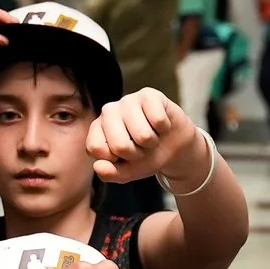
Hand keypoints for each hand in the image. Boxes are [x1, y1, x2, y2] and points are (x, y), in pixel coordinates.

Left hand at [87, 88, 204, 184]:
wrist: (173, 145)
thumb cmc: (145, 156)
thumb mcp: (127, 172)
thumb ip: (110, 174)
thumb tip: (98, 166)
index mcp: (96, 129)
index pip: (97, 148)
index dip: (115, 160)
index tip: (123, 156)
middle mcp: (108, 112)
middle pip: (120, 145)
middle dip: (136, 153)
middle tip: (140, 146)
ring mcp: (128, 100)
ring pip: (142, 135)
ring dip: (151, 142)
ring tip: (151, 136)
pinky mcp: (148, 94)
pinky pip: (158, 120)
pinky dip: (164, 129)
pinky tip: (160, 125)